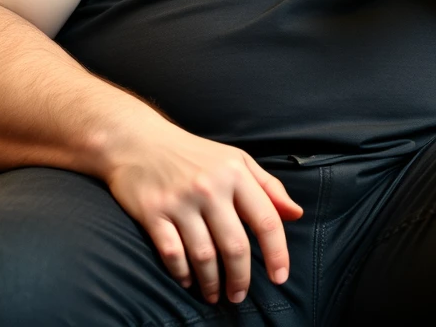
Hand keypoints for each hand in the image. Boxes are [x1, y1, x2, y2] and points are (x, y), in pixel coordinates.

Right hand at [104, 119, 303, 304]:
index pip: (265, 219)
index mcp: (235, 173)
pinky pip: (172, 254)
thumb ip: (268, 187)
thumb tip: (296, 214)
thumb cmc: (195, 154)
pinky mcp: (153, 213)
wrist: (140, 141)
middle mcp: (210, 187)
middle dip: (241, 278)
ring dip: (212, 282)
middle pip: (235, 245)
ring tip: (215, 294)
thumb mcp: (236, 160)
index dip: (277, 253)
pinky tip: (188, 280)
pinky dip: (182, 273)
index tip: (280, 277)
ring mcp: (180, 201)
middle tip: (240, 295)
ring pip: (204, 256)